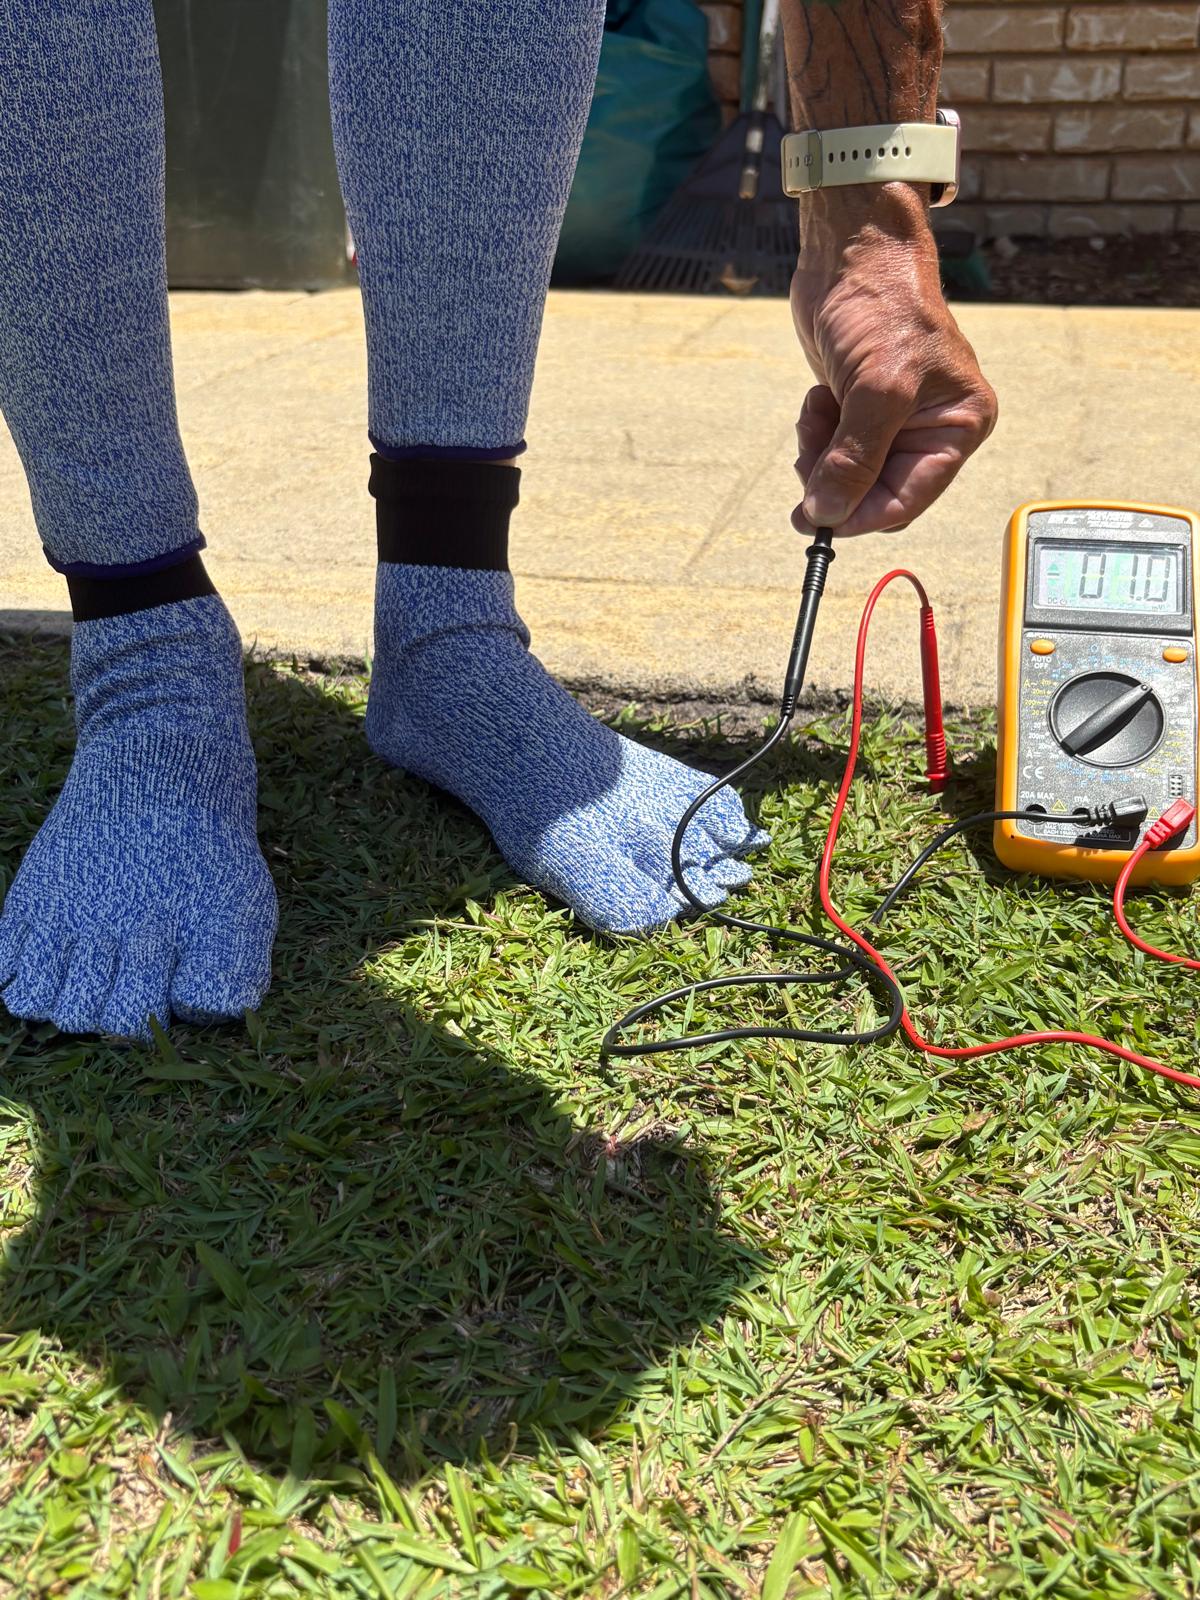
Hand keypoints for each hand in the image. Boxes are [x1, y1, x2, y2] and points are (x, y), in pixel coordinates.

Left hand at [790, 188, 997, 537]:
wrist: (851, 253)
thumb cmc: (883, 303)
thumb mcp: (876, 387)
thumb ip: (855, 457)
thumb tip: (829, 512)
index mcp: (959, 426)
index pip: (908, 501)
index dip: (861, 515)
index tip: (820, 520)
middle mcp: (930, 428)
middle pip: (874, 493)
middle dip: (837, 481)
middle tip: (807, 462)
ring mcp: (893, 420)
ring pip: (848, 476)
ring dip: (820, 455)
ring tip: (817, 414)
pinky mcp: (859, 408)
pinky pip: (831, 450)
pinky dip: (815, 434)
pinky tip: (819, 399)